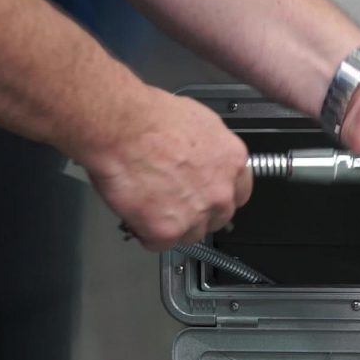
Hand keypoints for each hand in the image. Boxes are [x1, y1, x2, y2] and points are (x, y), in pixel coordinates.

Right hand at [75, 87, 251, 250]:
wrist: (121, 127)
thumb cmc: (149, 116)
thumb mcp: (199, 121)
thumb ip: (210, 150)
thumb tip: (203, 158)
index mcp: (232, 161)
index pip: (238, 192)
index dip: (219, 195)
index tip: (207, 195)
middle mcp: (221, 191)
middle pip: (217, 216)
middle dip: (198, 212)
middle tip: (172, 200)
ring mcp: (197, 213)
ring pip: (191, 233)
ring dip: (173, 225)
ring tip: (150, 205)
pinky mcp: (168, 230)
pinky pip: (159, 243)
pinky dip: (145, 233)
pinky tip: (136, 214)